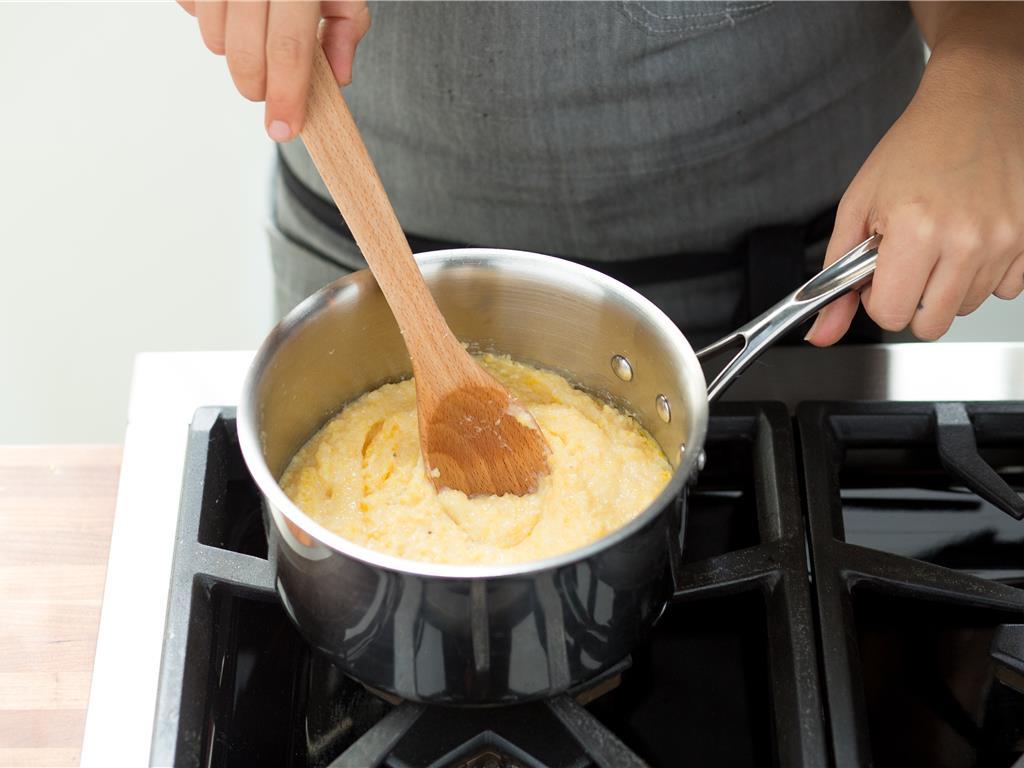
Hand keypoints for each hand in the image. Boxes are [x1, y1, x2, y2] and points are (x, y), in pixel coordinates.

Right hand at [178, 0, 370, 141]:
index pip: (289, 49)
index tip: (282, 130)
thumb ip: (346, 28)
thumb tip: (337, 78)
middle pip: (243, 50)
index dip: (285, 96)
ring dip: (231, 50)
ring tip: (252, 33)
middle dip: (255, 85)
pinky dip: (208, 18)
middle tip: (266, 91)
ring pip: (211, 33)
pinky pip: (189, 6)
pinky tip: (230, 5)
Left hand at [806, 39, 1023, 344]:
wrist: (977, 102)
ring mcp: (1006, 240)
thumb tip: (821, 334)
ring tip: (940, 240)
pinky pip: (1006, 290)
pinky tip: (972, 239)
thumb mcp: (858, 207)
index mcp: (916, 229)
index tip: (878, 273)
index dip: (877, 298)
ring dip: (948, 286)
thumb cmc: (916, 146)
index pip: (892, 315)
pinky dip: (985, 274)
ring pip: (967, 308)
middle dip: (912, 299)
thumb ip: (836, 278)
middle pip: (932, 323)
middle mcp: (967, 239)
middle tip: (909, 261)